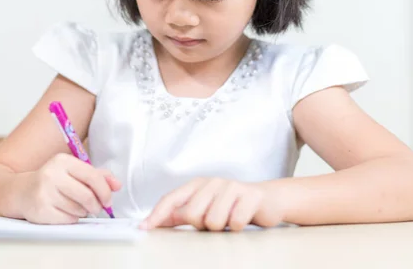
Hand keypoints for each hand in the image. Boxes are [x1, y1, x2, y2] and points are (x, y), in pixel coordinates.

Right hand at [15, 153, 120, 223]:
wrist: (20, 191)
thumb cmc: (53, 181)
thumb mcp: (73, 172)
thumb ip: (97, 175)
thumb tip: (117, 184)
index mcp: (63, 161)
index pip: (93, 176)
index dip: (105, 191)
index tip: (108, 200)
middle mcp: (52, 174)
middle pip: (87, 195)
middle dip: (96, 205)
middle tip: (96, 208)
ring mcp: (44, 192)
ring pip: (78, 209)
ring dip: (82, 212)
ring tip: (74, 207)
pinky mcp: (40, 210)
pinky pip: (67, 219)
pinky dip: (71, 219)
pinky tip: (64, 212)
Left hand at [140, 178, 284, 230]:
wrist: (268, 200)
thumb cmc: (232, 205)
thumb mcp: (204, 208)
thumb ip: (180, 214)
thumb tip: (154, 222)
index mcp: (197, 185)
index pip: (171, 199)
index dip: (157, 214)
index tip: (144, 228)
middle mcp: (212, 182)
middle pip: (192, 214)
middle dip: (201, 225)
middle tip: (215, 221)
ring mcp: (231, 187)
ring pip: (213, 221)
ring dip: (222, 227)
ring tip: (230, 218)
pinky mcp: (250, 196)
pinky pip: (236, 222)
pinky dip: (239, 226)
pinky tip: (244, 217)